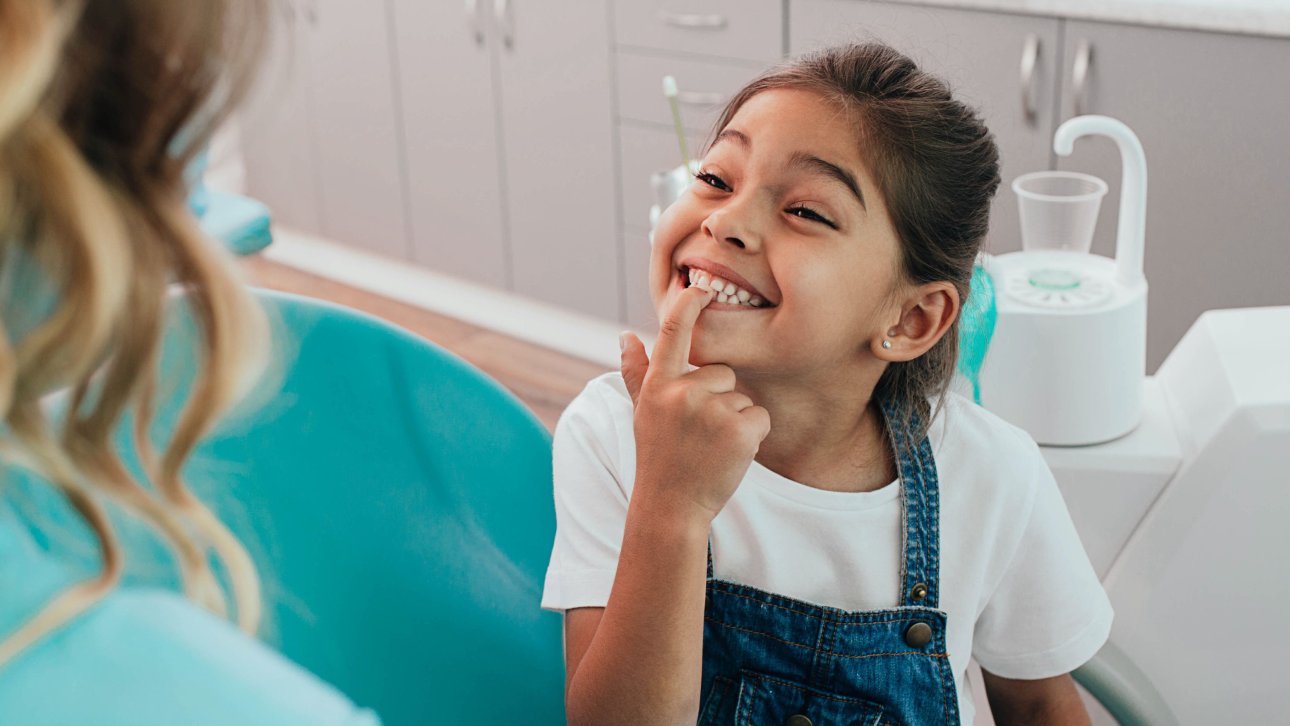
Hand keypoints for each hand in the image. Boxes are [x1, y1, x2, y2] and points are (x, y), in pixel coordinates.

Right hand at [619, 285, 771, 523]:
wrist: (671, 507)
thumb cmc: (658, 456)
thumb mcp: (642, 411)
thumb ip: (636, 372)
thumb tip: (625, 335)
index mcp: (659, 384)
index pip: (673, 331)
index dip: (689, 303)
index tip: (701, 285)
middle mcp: (682, 392)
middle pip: (722, 372)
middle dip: (718, 399)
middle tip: (698, 433)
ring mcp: (711, 411)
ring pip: (742, 397)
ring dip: (734, 420)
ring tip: (710, 446)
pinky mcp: (739, 430)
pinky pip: (759, 417)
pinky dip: (752, 436)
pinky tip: (728, 454)